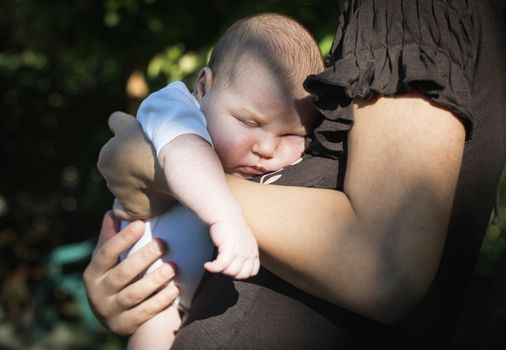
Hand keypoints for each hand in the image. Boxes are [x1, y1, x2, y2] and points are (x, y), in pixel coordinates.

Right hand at [83, 211, 177, 334]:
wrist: (111, 316)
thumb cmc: (112, 277)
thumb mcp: (107, 261)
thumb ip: (110, 238)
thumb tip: (112, 211)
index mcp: (93, 273)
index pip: (106, 253)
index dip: (122, 239)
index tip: (140, 224)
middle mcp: (98, 293)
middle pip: (122, 274)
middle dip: (143, 258)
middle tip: (162, 243)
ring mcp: (110, 311)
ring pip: (134, 294)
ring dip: (155, 280)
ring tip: (173, 266)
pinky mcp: (124, 325)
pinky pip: (144, 313)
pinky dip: (160, 301)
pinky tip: (175, 290)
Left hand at [97, 112, 174, 219]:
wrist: (171, 164)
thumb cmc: (151, 142)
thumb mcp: (129, 124)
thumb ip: (117, 122)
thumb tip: (113, 123)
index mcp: (105, 159)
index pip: (115, 154)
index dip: (129, 151)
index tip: (144, 149)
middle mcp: (109, 180)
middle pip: (121, 173)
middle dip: (132, 170)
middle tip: (152, 164)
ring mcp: (122, 197)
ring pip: (126, 191)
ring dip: (137, 186)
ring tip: (156, 179)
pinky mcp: (135, 211)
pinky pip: (125, 212)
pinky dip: (130, 208)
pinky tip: (142, 201)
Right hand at [204, 217, 259, 278]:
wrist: (226, 214)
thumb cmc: (232, 227)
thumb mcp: (245, 242)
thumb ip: (245, 253)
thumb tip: (237, 267)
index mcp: (254, 251)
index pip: (252, 272)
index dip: (241, 273)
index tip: (231, 269)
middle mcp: (248, 252)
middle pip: (241, 275)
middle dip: (230, 273)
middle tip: (222, 267)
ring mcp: (239, 251)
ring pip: (231, 272)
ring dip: (220, 271)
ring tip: (215, 264)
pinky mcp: (228, 249)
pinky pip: (220, 266)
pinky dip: (212, 268)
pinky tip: (208, 265)